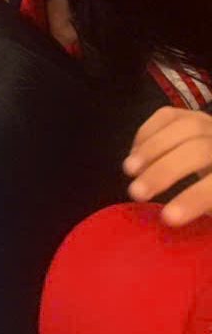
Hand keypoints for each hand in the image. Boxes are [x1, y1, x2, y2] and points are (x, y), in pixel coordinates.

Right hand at [124, 106, 211, 224]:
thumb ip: (206, 210)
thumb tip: (174, 219)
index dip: (194, 198)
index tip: (167, 218)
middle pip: (197, 150)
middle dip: (164, 171)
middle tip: (137, 193)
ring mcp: (208, 125)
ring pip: (182, 129)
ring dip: (151, 150)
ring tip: (129, 171)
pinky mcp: (188, 115)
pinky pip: (166, 116)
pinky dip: (146, 134)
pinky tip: (135, 154)